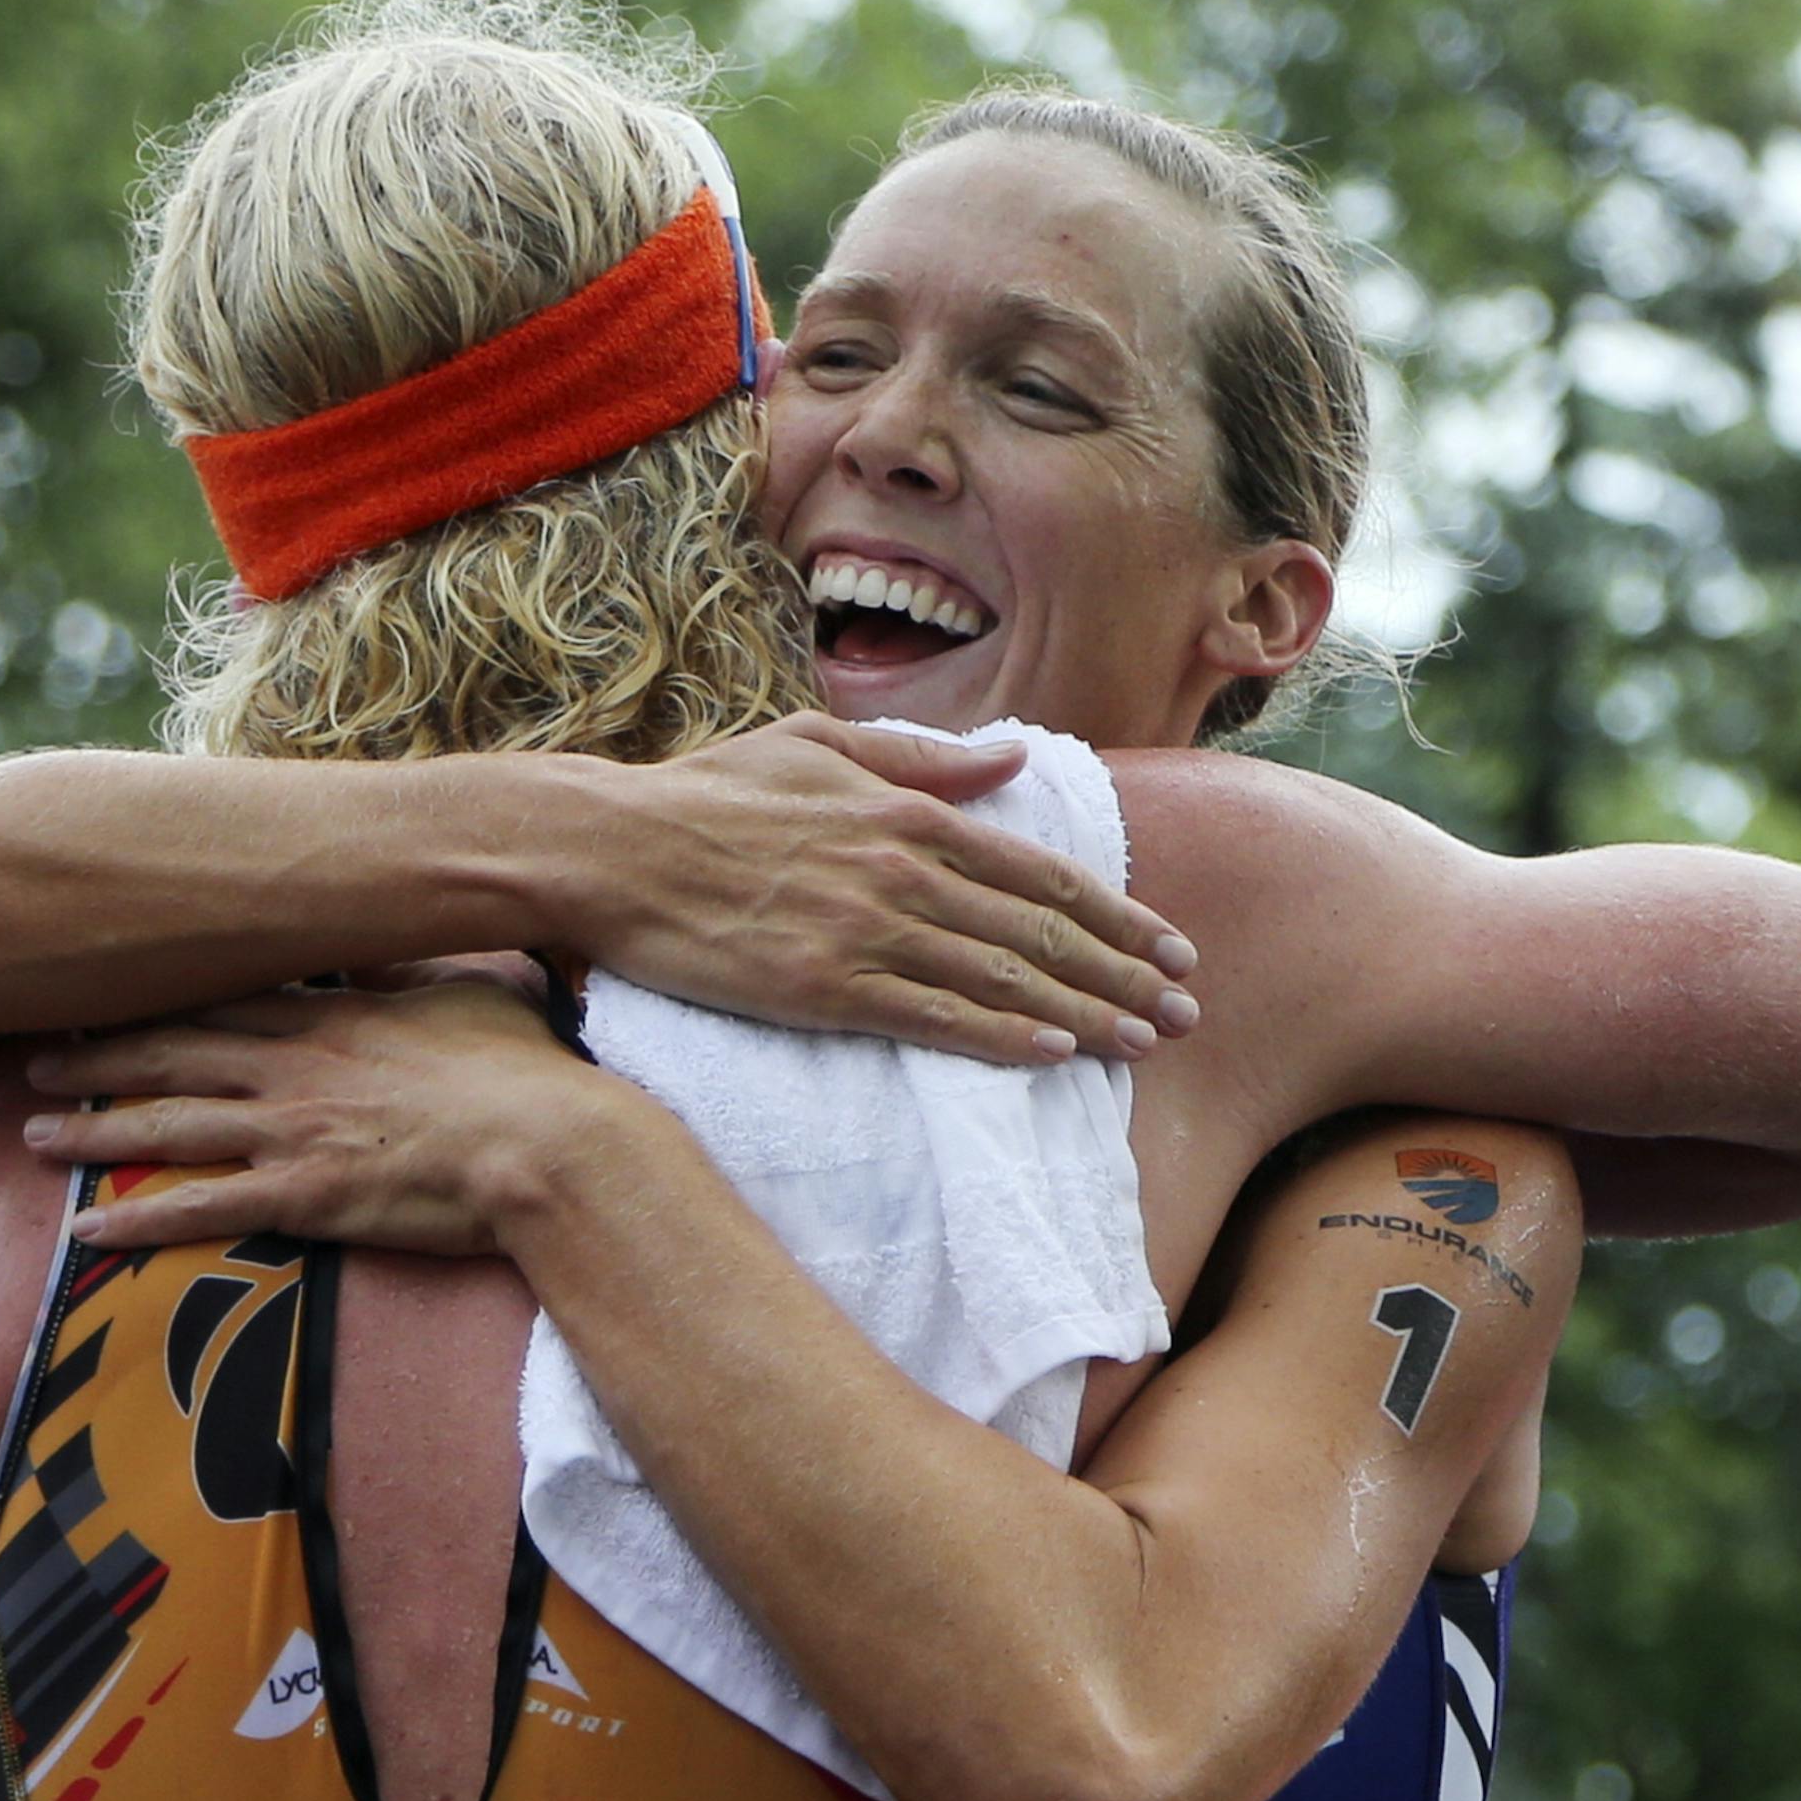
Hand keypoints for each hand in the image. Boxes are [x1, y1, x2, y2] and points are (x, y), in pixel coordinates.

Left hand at [21, 979, 601, 1254]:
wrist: (553, 1146)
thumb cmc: (531, 1073)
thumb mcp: (476, 995)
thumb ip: (422, 977)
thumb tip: (404, 954)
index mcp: (336, 1015)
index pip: (222, 999)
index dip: (153, 998)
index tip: (101, 994)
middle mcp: (298, 1065)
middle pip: (173, 1053)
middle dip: (96, 1055)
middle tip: (31, 1056)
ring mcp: (296, 1129)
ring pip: (168, 1125)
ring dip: (93, 1130)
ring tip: (32, 1135)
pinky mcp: (306, 1195)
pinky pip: (201, 1207)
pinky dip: (139, 1217)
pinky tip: (87, 1228)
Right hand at [571, 713, 1197, 1063]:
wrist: (613, 849)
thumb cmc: (707, 793)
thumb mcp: (818, 743)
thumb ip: (922, 757)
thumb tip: (1012, 760)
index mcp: (908, 812)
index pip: (1039, 873)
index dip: (1116, 913)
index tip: (1171, 945)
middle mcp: (903, 871)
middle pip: (1041, 932)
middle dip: (1124, 974)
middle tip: (1187, 1011)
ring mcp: (865, 933)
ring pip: (1000, 980)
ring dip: (1083, 1015)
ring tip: (1143, 1044)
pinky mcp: (824, 989)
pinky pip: (932, 1019)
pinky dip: (1000, 1038)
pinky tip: (1052, 1057)